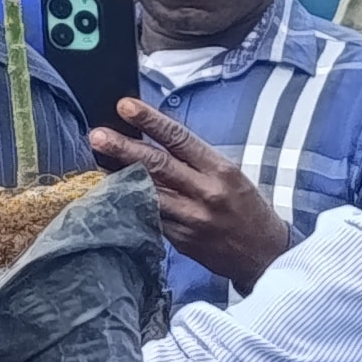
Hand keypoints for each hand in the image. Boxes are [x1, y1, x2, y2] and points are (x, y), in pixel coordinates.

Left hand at [90, 98, 291, 294]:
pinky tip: (113, 194)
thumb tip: (157, 141)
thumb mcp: (231, 174)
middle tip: (98, 136)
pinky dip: (131, 204)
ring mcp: (191, 219)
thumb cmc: (248, 208)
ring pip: (148, 193)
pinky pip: (150, 218)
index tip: (125, 107)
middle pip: (157, 165)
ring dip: (119, 177)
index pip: (179, 138)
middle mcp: (205, 193)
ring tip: (96, 163)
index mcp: (220, 170)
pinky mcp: (181, 240)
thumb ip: (196, 161)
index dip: (150, 120)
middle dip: (124, 148)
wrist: (264, 254)